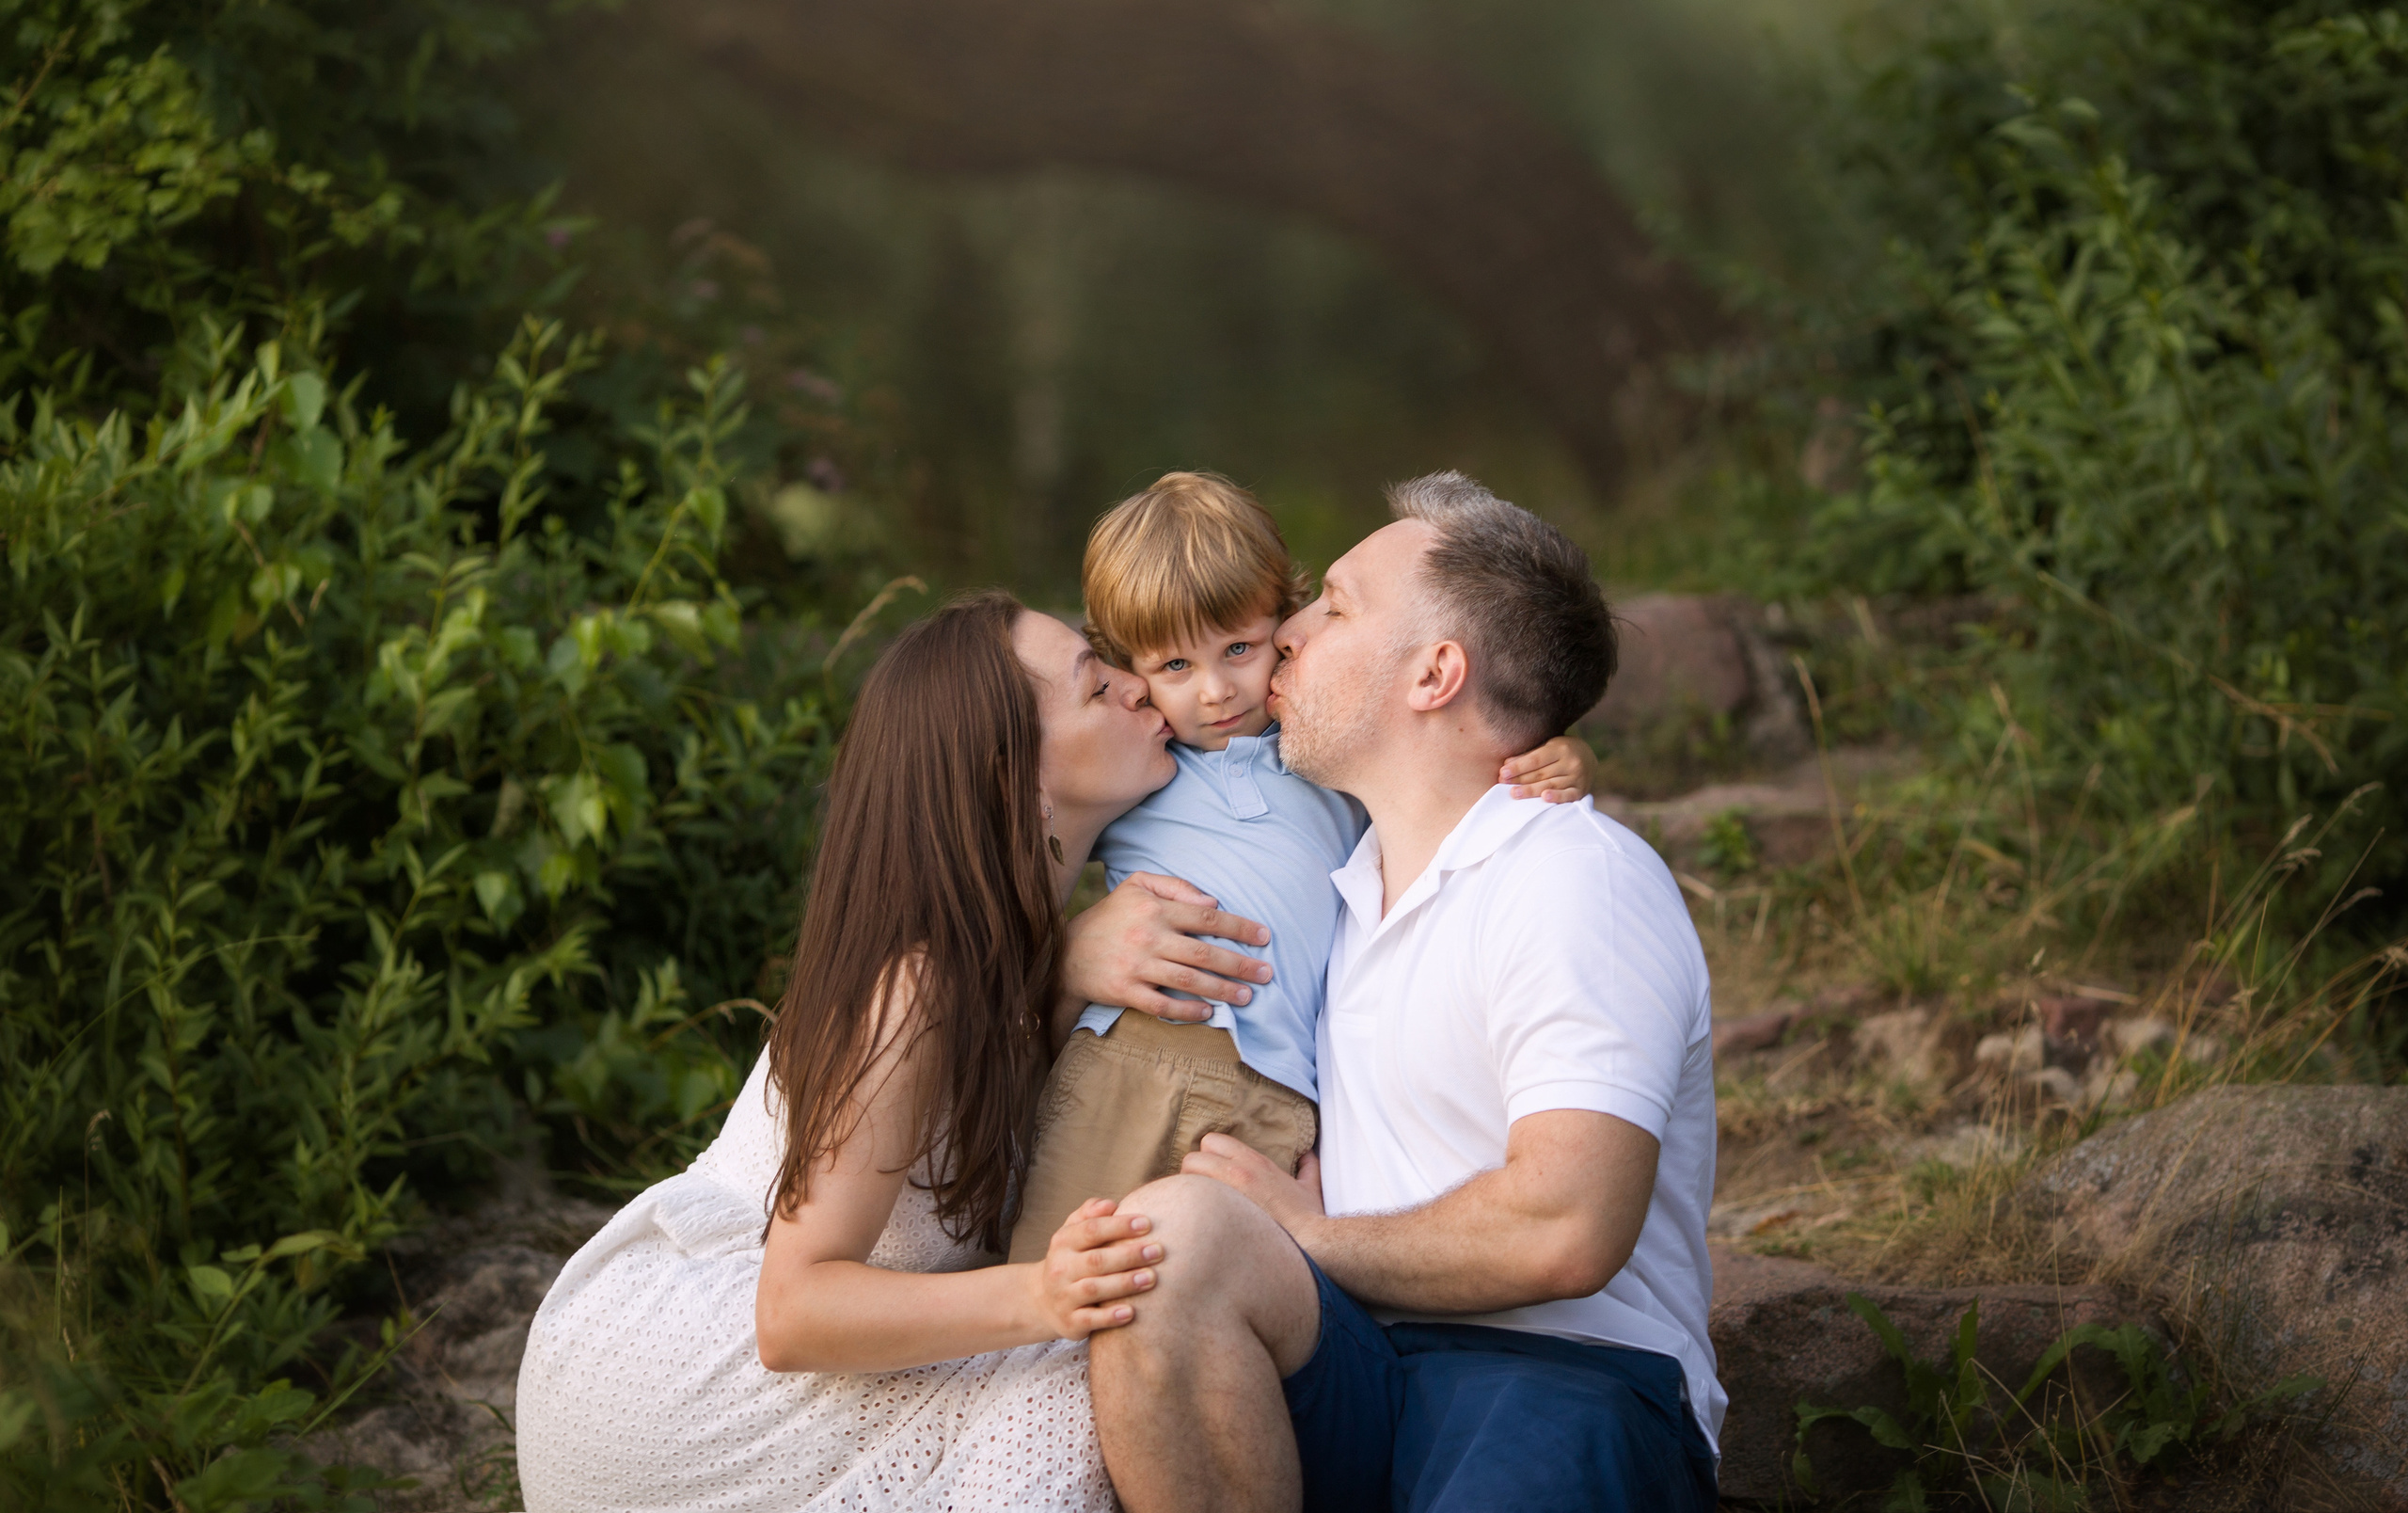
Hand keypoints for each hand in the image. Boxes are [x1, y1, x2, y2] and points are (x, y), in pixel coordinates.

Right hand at [1027, 1198, 1163, 1339]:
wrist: (1042, 1300)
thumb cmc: (1072, 1259)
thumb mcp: (1073, 1233)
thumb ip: (1090, 1214)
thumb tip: (1111, 1204)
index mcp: (1063, 1242)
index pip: (1091, 1230)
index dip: (1119, 1226)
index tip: (1147, 1223)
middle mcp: (1060, 1268)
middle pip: (1096, 1260)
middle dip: (1129, 1255)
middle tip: (1158, 1251)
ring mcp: (1063, 1296)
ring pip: (1094, 1289)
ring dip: (1124, 1284)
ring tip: (1151, 1278)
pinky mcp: (1070, 1322)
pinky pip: (1090, 1320)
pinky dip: (1110, 1317)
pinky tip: (1131, 1313)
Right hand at [1061, 872, 1272, 1022]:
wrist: (1066, 951)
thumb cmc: (1111, 916)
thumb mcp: (1137, 885)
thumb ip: (1176, 887)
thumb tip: (1213, 903)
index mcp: (1155, 908)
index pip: (1207, 918)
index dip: (1240, 927)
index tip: (1265, 937)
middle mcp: (1148, 936)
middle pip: (1204, 953)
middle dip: (1240, 964)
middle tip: (1267, 974)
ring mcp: (1136, 966)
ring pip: (1188, 980)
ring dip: (1222, 990)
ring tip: (1248, 996)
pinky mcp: (1125, 991)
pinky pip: (1161, 1004)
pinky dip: (1187, 1010)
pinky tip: (1209, 1012)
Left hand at [1182, 1135, 1326, 1237]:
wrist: (1310, 1245)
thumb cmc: (1307, 1218)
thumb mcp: (1310, 1187)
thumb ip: (1308, 1167)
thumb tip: (1308, 1155)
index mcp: (1255, 1162)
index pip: (1211, 1141)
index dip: (1209, 1155)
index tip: (1213, 1172)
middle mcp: (1237, 1173)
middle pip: (1192, 1158)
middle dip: (1193, 1173)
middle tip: (1202, 1191)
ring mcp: (1226, 1195)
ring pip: (1186, 1181)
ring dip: (1189, 1192)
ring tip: (1199, 1208)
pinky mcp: (1219, 1219)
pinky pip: (1191, 1208)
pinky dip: (1191, 1213)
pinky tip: (1199, 1225)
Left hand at [1500, 734, 1596, 803]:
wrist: (1588, 757)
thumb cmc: (1560, 751)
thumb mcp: (1547, 747)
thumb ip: (1529, 756)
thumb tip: (1506, 765)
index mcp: (1561, 748)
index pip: (1536, 760)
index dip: (1519, 767)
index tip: (1503, 772)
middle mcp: (1571, 763)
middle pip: (1541, 774)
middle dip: (1520, 779)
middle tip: (1502, 784)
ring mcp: (1577, 778)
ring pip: (1550, 785)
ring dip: (1531, 790)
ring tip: (1514, 793)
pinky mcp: (1581, 791)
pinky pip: (1568, 796)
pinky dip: (1557, 797)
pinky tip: (1544, 798)